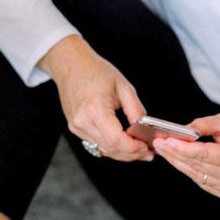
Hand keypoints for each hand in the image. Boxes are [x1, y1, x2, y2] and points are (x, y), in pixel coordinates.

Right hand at [38, 35, 152, 162]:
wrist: (71, 65)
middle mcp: (82, 121)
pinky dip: (112, 147)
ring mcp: (76, 127)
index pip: (116, 140)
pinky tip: (124, 143)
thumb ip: (136, 110)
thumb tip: (145, 130)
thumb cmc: (96, 71)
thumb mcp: (124, 87)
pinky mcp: (75, 128)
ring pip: (103, 150)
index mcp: (95, 109)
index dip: (133, 148)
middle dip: (131, 154)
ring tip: (139, 149)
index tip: (146, 146)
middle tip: (147, 152)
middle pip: (110, 149)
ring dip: (122, 153)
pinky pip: (96, 144)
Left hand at [154, 114, 219, 198]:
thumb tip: (183, 130)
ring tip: (163, 149)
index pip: (202, 154)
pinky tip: (176, 158)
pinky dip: (186, 168)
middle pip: (194, 164)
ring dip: (176, 161)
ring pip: (193, 173)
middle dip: (173, 153)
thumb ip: (205, 125)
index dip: (181, 148)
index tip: (165, 140)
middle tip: (158, 143)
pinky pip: (198, 179)